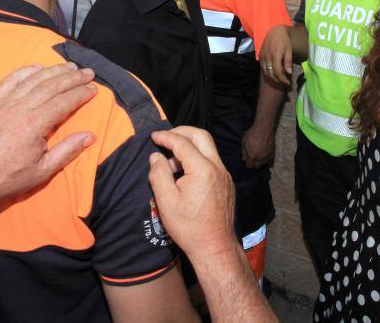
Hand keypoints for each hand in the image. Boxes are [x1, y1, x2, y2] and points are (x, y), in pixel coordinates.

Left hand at [0, 64, 97, 212]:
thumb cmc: (6, 179)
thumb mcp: (42, 171)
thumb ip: (67, 151)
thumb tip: (89, 136)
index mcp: (34, 126)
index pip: (64, 102)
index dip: (81, 93)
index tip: (94, 88)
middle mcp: (19, 109)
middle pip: (51, 86)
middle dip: (72, 77)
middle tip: (88, 72)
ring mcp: (3, 104)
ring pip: (33, 80)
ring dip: (53, 71)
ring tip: (69, 67)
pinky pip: (10, 81)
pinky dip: (25, 71)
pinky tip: (36, 67)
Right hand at [148, 127, 237, 261]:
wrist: (215, 246)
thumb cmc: (189, 227)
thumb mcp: (166, 201)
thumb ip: (159, 174)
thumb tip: (156, 156)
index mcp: (203, 169)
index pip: (182, 143)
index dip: (166, 136)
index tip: (153, 136)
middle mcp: (217, 167)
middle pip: (201, 136)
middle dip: (182, 132)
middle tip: (165, 137)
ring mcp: (225, 175)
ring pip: (208, 149)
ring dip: (189, 148)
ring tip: (171, 164)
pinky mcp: (226, 183)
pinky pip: (212, 162)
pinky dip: (197, 159)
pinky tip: (184, 174)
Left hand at [242, 124, 275, 168]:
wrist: (264, 128)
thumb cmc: (252, 134)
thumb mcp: (244, 142)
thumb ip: (243, 152)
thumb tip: (244, 158)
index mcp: (251, 156)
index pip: (249, 166)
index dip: (248, 164)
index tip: (247, 161)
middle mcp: (259, 158)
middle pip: (257, 167)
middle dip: (254, 164)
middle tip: (253, 160)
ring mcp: (266, 156)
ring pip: (263, 164)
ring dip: (261, 163)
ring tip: (259, 158)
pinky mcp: (272, 153)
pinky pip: (271, 161)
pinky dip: (268, 161)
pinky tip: (265, 158)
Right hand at [259, 25, 292, 85]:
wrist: (274, 31)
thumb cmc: (284, 40)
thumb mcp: (289, 50)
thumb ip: (288, 61)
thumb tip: (289, 73)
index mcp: (275, 55)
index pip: (278, 72)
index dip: (283, 79)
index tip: (288, 83)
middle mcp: (267, 57)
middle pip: (271, 73)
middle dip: (278, 80)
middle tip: (285, 82)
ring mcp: (262, 56)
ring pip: (266, 72)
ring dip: (273, 78)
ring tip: (280, 79)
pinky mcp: (260, 56)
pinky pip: (263, 68)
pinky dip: (268, 72)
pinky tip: (274, 73)